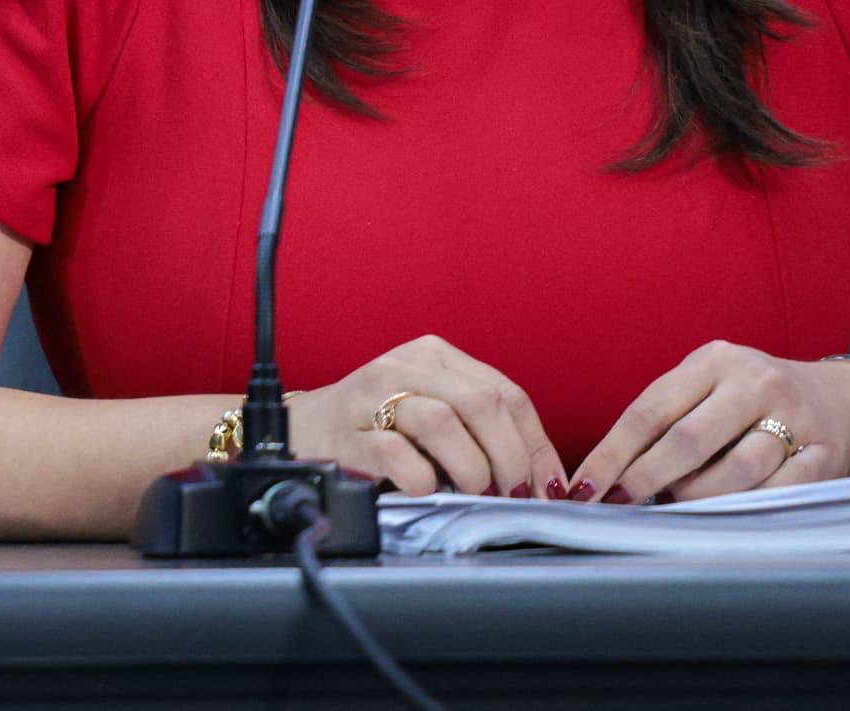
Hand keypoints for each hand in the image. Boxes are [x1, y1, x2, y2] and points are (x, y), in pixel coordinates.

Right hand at [291, 335, 563, 498]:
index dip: (536, 445)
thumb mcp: (432, 410)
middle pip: (482, 404)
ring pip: (442, 423)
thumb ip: (481, 429)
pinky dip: (422, 480)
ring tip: (471, 492)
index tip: (546, 486)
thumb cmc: (380, 428)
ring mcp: (370, 397)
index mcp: (433, 356)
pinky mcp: (346, 433)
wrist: (304, 432)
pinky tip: (425, 489)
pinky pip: (396, 455)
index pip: (506, 394)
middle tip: (511, 494)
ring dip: (471, 469)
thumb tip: (543, 478)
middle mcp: (403, 367)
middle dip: (510, 459)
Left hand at [573, 343, 849, 506]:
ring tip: (676, 507)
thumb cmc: (750, 402)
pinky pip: (779, 492)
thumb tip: (610, 476)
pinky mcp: (825, 455)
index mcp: (713, 361)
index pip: (649, 411)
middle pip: (688, 439)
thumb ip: (665, 421)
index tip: (585, 488)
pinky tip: (727, 515)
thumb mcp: (706, 389)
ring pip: (735, 469)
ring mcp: (794, 418)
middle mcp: (754, 383)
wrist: (838, 402)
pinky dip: (746, 508)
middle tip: (622, 505)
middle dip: (647, 478)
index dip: (613, 453)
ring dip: (697, 497)